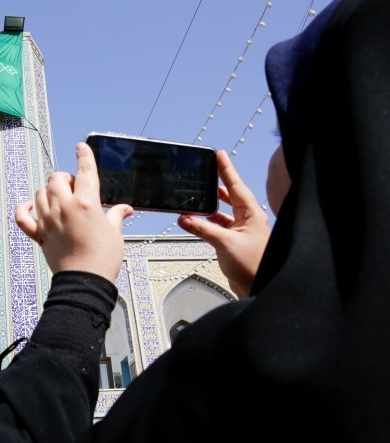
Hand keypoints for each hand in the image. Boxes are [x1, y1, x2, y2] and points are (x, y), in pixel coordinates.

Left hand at [15, 142, 132, 282]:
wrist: (85, 283)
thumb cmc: (103, 258)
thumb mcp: (115, 233)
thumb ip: (117, 215)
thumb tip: (126, 209)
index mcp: (86, 203)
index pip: (84, 170)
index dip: (84, 155)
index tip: (81, 147)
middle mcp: (64, 207)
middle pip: (57, 178)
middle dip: (65, 178)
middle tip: (75, 187)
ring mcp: (48, 220)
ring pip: (40, 192)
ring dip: (49, 191)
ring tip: (60, 198)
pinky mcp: (39, 234)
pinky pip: (22, 216)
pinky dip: (24, 208)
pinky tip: (31, 206)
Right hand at [178, 150, 270, 297]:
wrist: (258, 286)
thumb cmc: (252, 266)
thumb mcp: (224, 243)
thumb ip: (202, 229)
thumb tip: (184, 218)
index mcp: (251, 214)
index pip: (236, 186)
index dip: (226, 170)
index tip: (219, 155)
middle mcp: (248, 219)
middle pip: (229, 196)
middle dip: (216, 185)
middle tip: (205, 171)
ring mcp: (241, 230)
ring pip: (222, 212)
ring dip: (208, 207)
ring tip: (195, 197)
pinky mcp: (234, 241)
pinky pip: (218, 225)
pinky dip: (206, 222)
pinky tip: (195, 221)